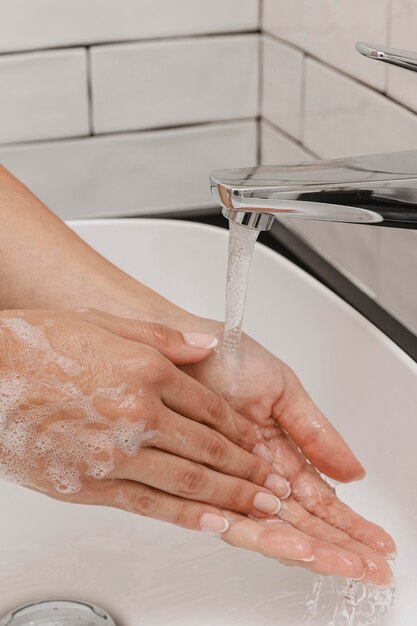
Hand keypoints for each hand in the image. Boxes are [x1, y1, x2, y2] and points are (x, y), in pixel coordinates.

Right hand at [0, 309, 295, 532]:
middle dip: (249, 469)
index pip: (210, 407)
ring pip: (190, 480)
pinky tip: (215, 523)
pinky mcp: (92, 485)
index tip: (260, 443)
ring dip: (232, 496)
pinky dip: (188, 516)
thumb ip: (161, 337)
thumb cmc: (36, 347)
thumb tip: (205, 345)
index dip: (241, 429)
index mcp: (144, 372)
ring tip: (262, 508)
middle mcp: (136, 414)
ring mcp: (115, 454)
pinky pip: (151, 505)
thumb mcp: (103, 324)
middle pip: (210, 448)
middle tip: (276, 485)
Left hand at [180, 319, 395, 584]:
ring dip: (313, 547)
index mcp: (277, 453)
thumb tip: (353, 473)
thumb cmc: (225, 358)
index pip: (318, 497)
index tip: (378, 543)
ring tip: (347, 563)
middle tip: (373, 568)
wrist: (181, 345)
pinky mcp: (200, 487)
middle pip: (300, 521)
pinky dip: (270, 536)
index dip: (348, 522)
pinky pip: (236, 520)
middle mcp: (254, 474)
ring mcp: (228, 482)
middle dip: (339, 546)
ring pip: (273, 528)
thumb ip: (316, 433)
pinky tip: (299, 548)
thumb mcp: (283, 391)